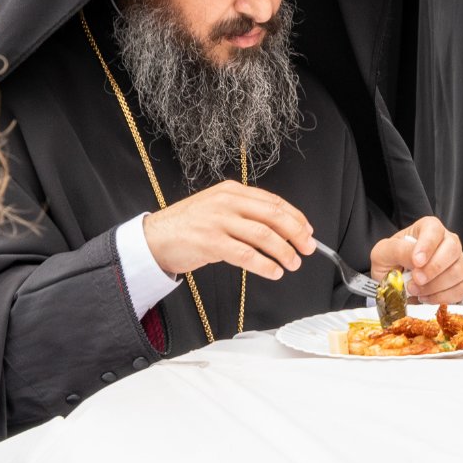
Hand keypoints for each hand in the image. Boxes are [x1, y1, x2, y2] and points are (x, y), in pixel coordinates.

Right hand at [142, 182, 311, 279]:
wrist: (153, 238)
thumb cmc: (188, 226)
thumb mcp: (217, 209)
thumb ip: (245, 213)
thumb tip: (281, 229)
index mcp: (231, 191)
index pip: (274, 202)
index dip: (296, 218)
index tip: (308, 231)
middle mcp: (226, 202)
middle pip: (274, 216)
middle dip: (296, 233)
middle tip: (308, 248)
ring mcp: (217, 221)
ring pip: (263, 235)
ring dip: (284, 252)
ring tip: (292, 263)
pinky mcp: (210, 242)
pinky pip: (246, 254)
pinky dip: (265, 265)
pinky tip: (274, 272)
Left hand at [370, 217, 462, 305]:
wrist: (393, 279)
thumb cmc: (390, 262)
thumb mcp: (383, 253)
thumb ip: (398, 251)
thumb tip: (417, 260)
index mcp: (428, 228)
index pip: (434, 230)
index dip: (427, 246)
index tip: (417, 262)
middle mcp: (447, 241)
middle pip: (453, 250)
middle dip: (433, 269)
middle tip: (416, 280)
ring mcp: (457, 261)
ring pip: (458, 272)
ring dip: (435, 287)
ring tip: (415, 290)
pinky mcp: (461, 281)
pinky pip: (461, 290)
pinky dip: (442, 297)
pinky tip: (426, 297)